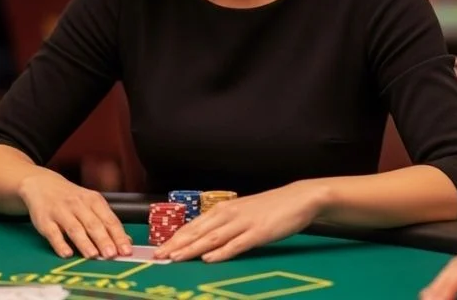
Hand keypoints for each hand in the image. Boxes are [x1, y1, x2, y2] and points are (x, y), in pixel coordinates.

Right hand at [19, 169, 131, 259]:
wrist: (42, 184)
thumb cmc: (71, 198)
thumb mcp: (91, 204)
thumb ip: (107, 221)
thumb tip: (125, 240)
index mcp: (93, 200)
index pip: (109, 220)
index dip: (118, 236)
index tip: (126, 250)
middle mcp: (78, 204)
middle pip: (93, 224)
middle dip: (103, 240)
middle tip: (111, 254)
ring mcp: (61, 212)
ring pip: (74, 228)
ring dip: (84, 242)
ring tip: (93, 255)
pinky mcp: (45, 220)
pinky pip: (53, 233)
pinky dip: (60, 244)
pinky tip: (67, 254)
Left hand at [153, 181, 326, 262]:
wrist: (298, 197)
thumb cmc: (270, 207)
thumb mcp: (243, 213)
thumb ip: (224, 225)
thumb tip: (205, 241)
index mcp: (224, 210)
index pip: (193, 226)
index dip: (174, 238)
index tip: (158, 249)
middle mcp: (229, 214)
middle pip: (197, 231)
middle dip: (176, 244)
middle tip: (158, 256)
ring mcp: (243, 223)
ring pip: (212, 237)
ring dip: (192, 249)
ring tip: (175, 258)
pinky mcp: (258, 232)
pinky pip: (237, 244)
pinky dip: (221, 252)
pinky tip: (209, 258)